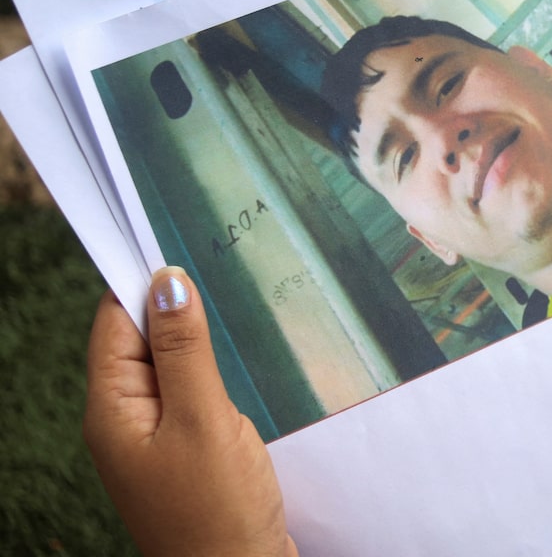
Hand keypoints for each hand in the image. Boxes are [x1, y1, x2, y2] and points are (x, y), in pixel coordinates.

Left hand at [84, 267, 298, 556]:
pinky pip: (189, 393)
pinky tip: (238, 361)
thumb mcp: (203, 419)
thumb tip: (166, 283)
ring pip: (169, 365)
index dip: (141, 282)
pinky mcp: (185, 450)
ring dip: (196, 338)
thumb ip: (184, 350)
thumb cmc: (217, 510)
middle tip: (216, 264)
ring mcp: (155, 437)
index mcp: (112, 410)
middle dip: (173, 305)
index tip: (174, 242)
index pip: (113, 323)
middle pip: (139, 340)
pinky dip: (210, 370)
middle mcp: (126, 420)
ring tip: (232, 307)